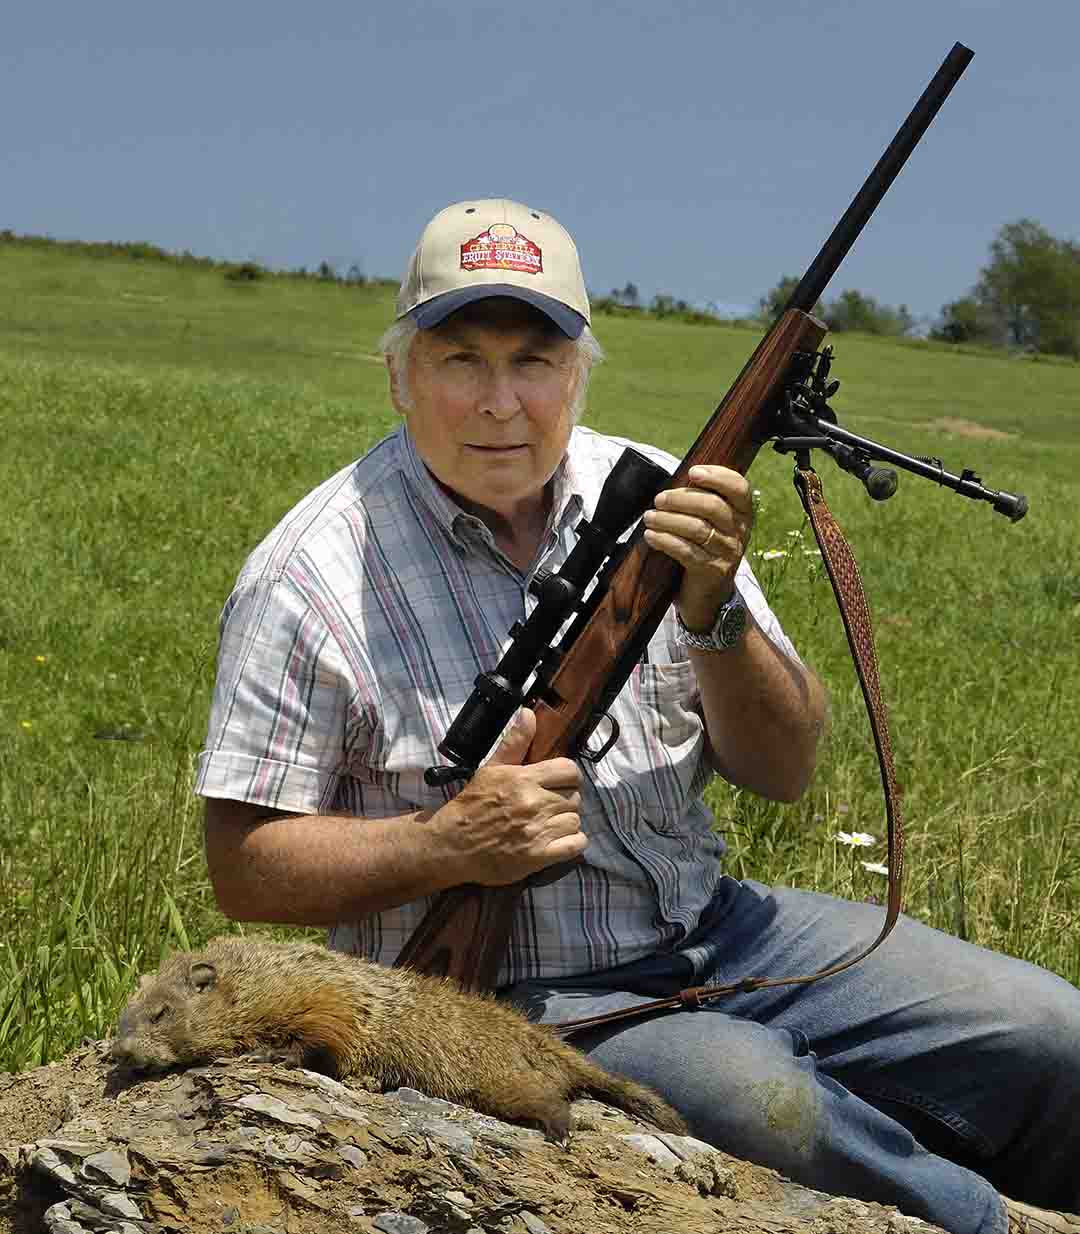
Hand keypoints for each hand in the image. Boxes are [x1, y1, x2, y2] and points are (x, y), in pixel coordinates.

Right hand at [432, 708, 585, 886]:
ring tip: (549, 823)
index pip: (569, 770)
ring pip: (575, 819)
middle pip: (574, 796)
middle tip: (549, 805)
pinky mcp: (539, 856)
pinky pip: (576, 844)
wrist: (452, 844)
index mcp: (523, 779)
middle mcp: (533, 803)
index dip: (568, 776)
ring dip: (565, 821)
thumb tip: (529, 713)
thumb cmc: (472, 805)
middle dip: (564, 799)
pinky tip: (557, 840)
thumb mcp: (491, 769)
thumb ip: (515, 743)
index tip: (559, 782)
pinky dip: (572, 842)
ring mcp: (538, 831)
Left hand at [642, 464, 753, 629]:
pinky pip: (686, 551)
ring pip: (697, 528)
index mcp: (743, 514)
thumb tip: (674, 483)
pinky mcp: (712, 571)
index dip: (717, 476)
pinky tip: (651, 536)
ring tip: (649, 517)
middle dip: (681, 499)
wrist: (709, 596)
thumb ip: (701, 503)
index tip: (692, 472)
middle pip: (713, 506)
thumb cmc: (704, 550)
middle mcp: (740, 532)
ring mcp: (728, 553)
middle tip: (659, 500)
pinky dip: (665, 541)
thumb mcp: (711, 525)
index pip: (739, 488)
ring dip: (668, 520)